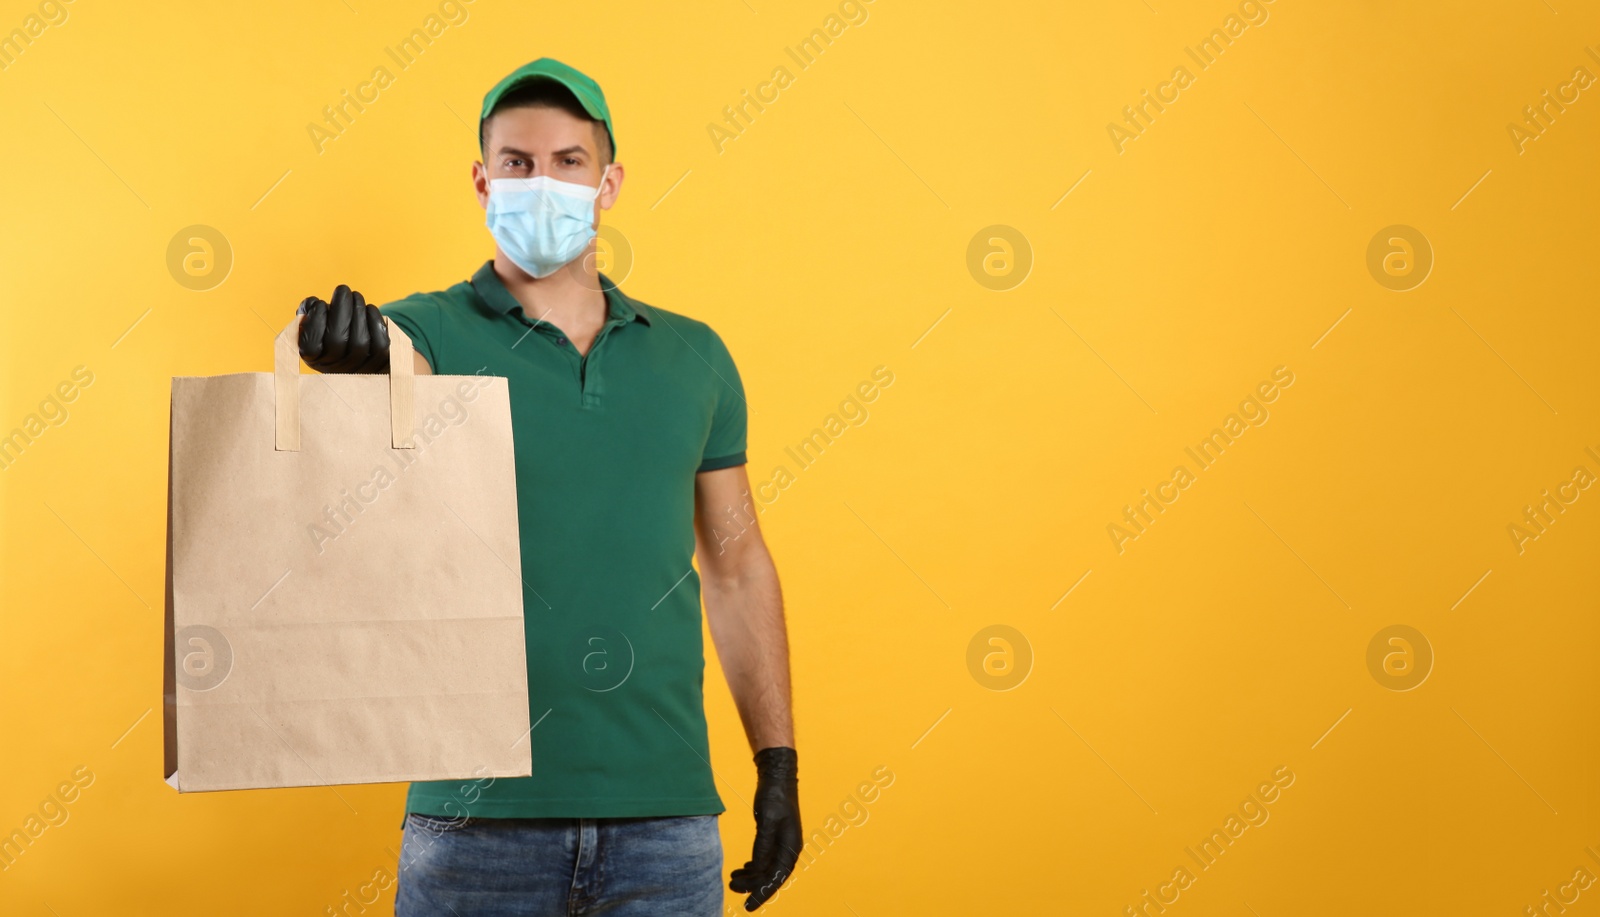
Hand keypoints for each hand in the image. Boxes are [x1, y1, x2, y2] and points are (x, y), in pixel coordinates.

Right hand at [297, 284, 389, 372]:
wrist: (356, 353)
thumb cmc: (328, 329)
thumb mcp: (312, 322)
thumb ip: (307, 311)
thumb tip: (312, 304)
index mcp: (313, 359)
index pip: (310, 345)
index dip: (315, 320)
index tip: (320, 303)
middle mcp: (334, 368)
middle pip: (336, 340)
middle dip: (341, 309)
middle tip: (343, 290)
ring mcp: (357, 368)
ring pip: (359, 341)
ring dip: (358, 311)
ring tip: (355, 296)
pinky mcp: (379, 363)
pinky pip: (379, 343)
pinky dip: (374, 321)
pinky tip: (368, 308)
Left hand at [729, 746, 800, 910]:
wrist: (778, 776)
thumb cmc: (774, 796)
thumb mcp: (767, 820)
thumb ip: (762, 846)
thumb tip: (756, 869)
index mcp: (791, 846)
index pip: (776, 878)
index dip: (762, 893)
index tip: (748, 906)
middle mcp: (789, 847)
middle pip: (771, 875)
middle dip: (752, 885)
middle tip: (732, 887)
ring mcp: (782, 842)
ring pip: (766, 867)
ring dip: (751, 876)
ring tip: (732, 879)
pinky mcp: (775, 836)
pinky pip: (765, 858)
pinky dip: (753, 866)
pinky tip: (742, 868)